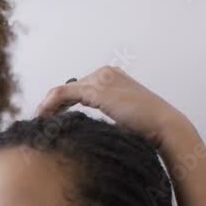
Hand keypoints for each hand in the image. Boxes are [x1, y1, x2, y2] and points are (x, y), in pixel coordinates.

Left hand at [34, 66, 205, 205]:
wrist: (165, 127)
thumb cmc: (147, 131)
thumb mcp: (122, 121)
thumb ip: (106, 119)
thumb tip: (87, 132)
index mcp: (112, 78)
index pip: (77, 89)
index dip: (60, 105)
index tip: (50, 122)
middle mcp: (105, 73)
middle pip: (67, 89)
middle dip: (51, 106)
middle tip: (40, 125)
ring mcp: (101, 79)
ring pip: (61, 91)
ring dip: (47, 108)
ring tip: (39, 126)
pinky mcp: (96, 89)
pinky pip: (63, 94)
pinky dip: (49, 106)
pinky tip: (42, 120)